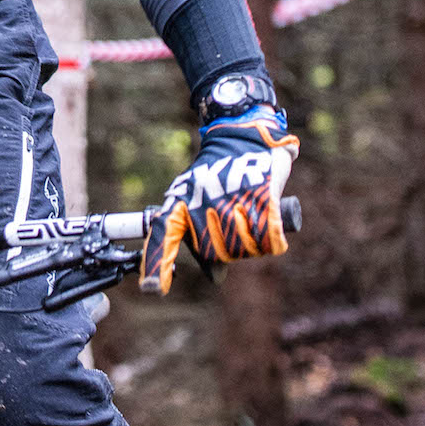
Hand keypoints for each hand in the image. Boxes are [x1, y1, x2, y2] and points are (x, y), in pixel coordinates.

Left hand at [139, 108, 298, 294]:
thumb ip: (200, 239)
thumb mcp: (201, 202)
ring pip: (243, 249)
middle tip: (236, 223)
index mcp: (179, 203)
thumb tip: (215, 277)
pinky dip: (272, 238)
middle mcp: (200, 202)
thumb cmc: (219, 175)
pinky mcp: (261, 196)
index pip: (162, 237)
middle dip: (229, 249)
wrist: (242, 135)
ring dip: (253, 243)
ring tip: (251, 218)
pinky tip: (271, 225)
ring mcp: (230, 199)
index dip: (157, 263)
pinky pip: (269, 238)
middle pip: (216, 254)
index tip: (152, 290)